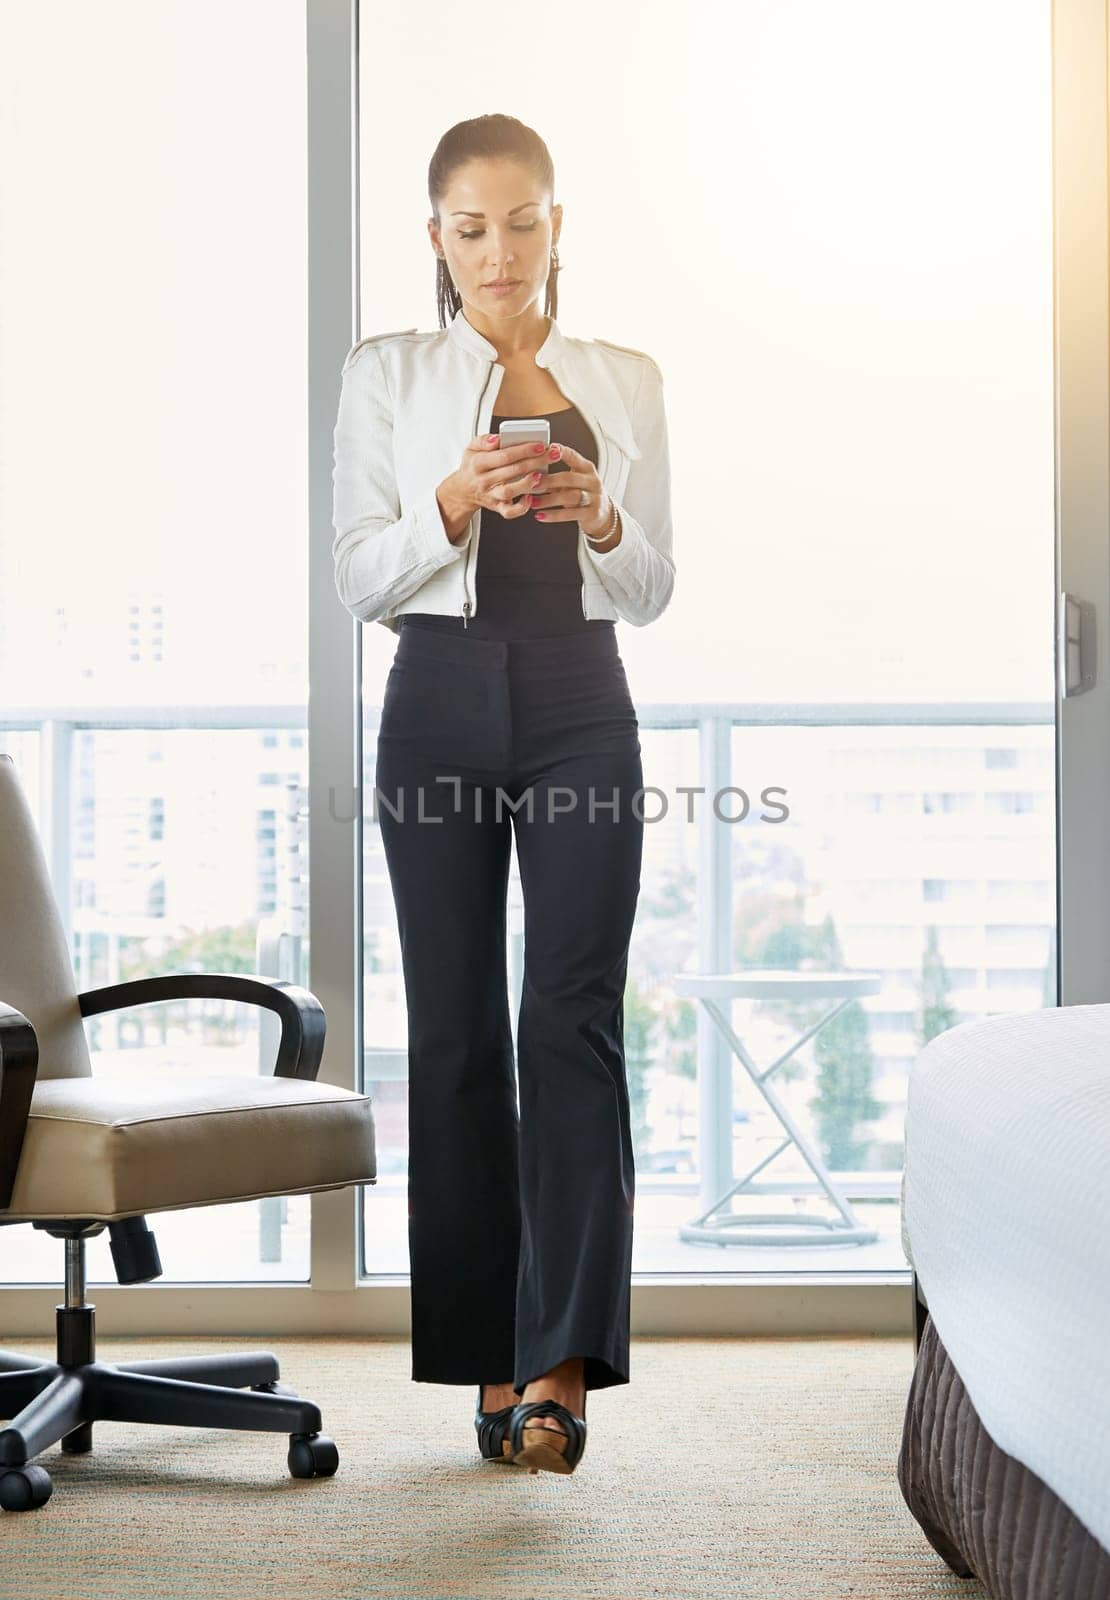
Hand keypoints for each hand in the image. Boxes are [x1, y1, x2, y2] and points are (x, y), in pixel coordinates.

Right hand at [436, 432, 557, 542]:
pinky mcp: (497, 507)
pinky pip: (509, 512)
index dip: (523, 450)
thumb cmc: (473, 466)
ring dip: (527, 484)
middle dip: (535, 462)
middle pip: (512, 471)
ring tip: (542, 475)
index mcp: (478, 463)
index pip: (504, 455)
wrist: (463, 490)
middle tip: (552, 455)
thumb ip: (483, 440)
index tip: (539, 445)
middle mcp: (484, 480)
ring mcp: (491, 495)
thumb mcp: (471, 448)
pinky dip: (521, 507)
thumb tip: (497, 438)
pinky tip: (531, 498)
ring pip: (510, 492)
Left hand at [525, 443, 617, 542]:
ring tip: (533, 503)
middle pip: (570, 478)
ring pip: (570, 497)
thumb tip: (531, 474)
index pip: (573, 456)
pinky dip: (554, 515)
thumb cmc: (582, 494)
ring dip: (549, 500)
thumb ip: (557, 477)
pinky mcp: (593, 513)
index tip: (547, 449)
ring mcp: (595, 498)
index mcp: (587, 468)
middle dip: (549, 480)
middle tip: (532, 483)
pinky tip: (541, 515)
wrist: (602, 514)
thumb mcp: (574, 482)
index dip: (561, 452)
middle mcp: (593, 481)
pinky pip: (571, 514)